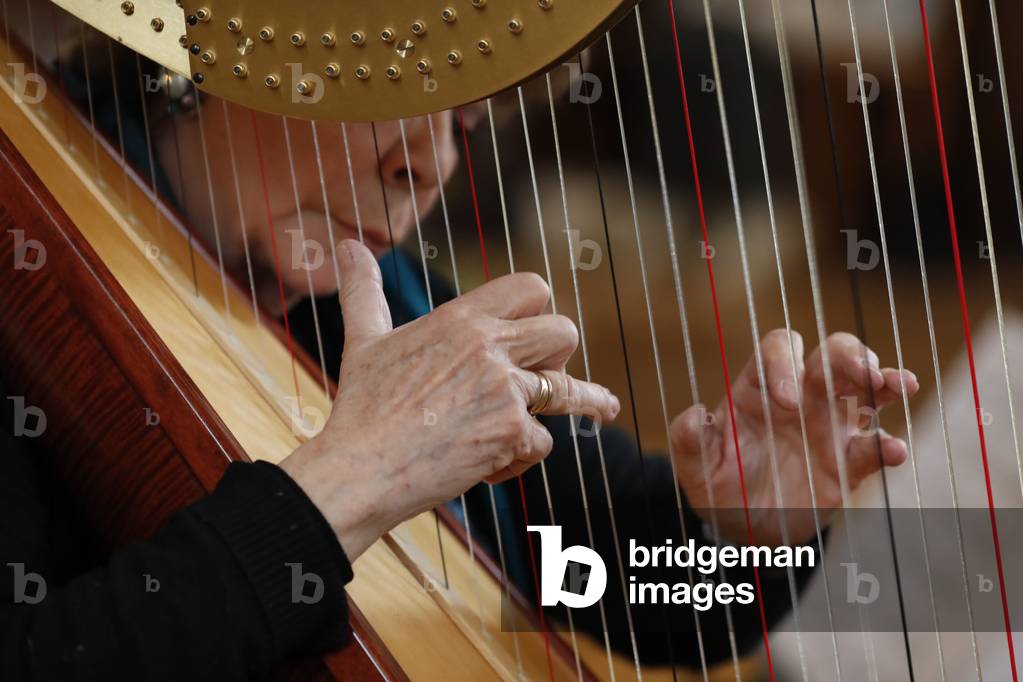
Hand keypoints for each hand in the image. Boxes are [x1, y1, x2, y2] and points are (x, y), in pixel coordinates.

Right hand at [281, 240, 619, 559]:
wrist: (360, 467)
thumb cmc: (360, 406)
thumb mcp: (363, 341)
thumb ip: (363, 291)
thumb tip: (346, 247)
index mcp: (461, 320)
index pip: (529, 287)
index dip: (538, 305)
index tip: (540, 321)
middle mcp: (490, 348)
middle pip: (563, 332)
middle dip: (561, 352)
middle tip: (551, 370)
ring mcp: (506, 391)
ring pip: (568, 389)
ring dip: (585, 400)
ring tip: (604, 407)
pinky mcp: (512, 433)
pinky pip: (542, 442)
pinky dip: (520, 456)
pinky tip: (491, 467)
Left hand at [670, 330, 918, 545]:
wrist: (744, 529)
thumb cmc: (719, 487)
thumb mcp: (695, 468)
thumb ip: (690, 441)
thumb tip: (695, 415)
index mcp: (759, 388)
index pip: (778, 348)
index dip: (785, 363)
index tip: (787, 401)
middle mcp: (800, 397)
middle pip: (831, 353)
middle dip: (850, 356)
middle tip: (865, 374)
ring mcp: (828, 425)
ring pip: (864, 386)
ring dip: (884, 381)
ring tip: (899, 386)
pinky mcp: (847, 462)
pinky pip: (874, 446)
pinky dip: (887, 446)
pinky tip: (892, 451)